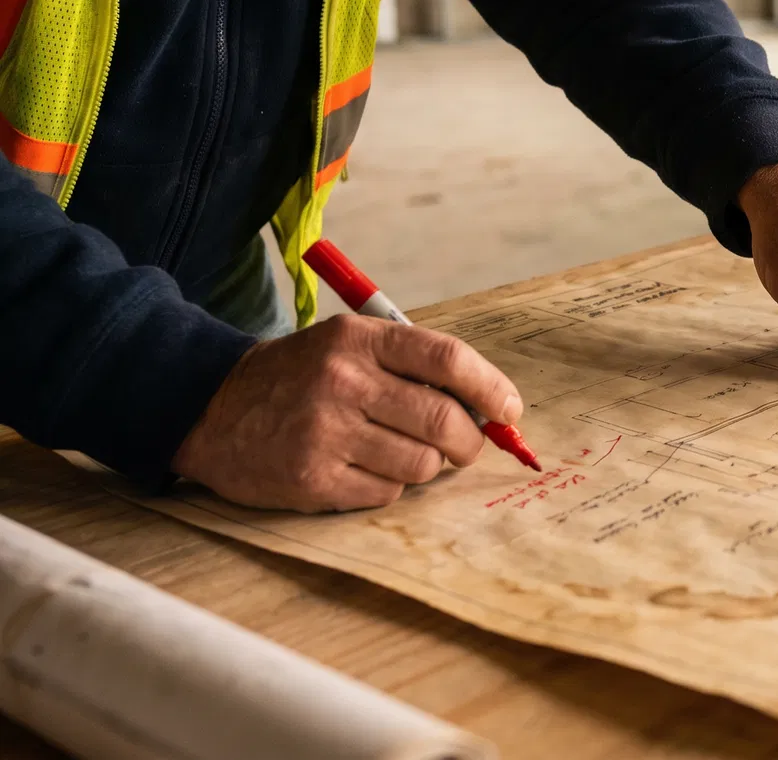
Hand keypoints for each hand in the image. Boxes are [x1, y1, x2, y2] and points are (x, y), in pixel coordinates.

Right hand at [172, 315, 523, 511]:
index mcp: (360, 339)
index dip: (492, 388)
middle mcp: (344, 382)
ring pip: (421, 463)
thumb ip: (413, 365)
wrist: (212, 407)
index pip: (448, 359)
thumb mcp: (350, 345)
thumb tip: (488, 406)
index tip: (509, 411)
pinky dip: (391, 485)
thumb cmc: (302, 376)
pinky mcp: (311, 479)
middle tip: (469, 446)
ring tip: (405, 452)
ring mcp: (325, 433)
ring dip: (428, 465)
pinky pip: (387, 492)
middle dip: (471, 441)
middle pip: (443, 419)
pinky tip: (366, 468)